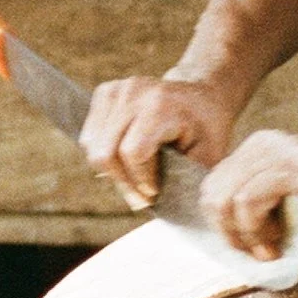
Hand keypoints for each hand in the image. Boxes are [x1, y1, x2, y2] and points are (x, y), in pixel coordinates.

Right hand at [81, 75, 244, 207]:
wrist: (201, 93)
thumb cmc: (207, 128)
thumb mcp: (208, 154)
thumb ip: (185, 180)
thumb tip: (161, 208)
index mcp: (162, 106)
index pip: (133, 152)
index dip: (140, 180)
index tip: (154, 193)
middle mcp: (134, 93)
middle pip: (106, 152)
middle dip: (123, 182)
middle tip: (141, 196)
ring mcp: (117, 89)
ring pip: (93, 146)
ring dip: (111, 171)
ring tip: (135, 178)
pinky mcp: (105, 92)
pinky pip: (89, 135)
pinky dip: (103, 154)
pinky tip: (125, 160)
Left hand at [200, 129, 297, 257]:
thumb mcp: (281, 204)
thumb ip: (251, 209)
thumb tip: (223, 236)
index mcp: (256, 149)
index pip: (212, 188)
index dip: (222, 224)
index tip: (247, 247)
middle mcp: (261, 145)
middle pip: (213, 194)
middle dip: (229, 232)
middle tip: (258, 252)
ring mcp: (275, 154)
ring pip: (227, 200)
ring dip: (245, 235)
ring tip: (271, 249)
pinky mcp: (291, 170)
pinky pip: (249, 201)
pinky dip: (258, 230)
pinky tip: (279, 243)